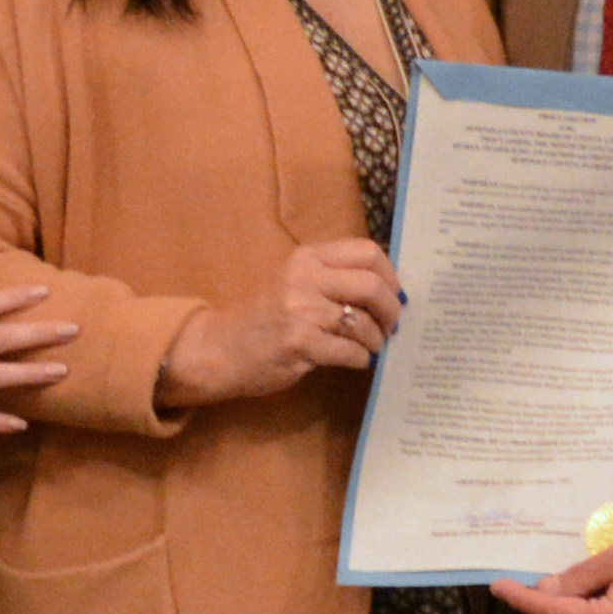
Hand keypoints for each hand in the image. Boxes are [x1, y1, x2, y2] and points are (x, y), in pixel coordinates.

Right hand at [154, 239, 403, 409]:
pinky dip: (361, 359)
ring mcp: (301, 311)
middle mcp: (304, 278)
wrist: (218, 347)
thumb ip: (332, 278)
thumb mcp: (293, 282)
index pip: (367, 252)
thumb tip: (386, 289)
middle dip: (391, 311)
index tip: (394, 295)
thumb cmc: (261, 316)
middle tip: (392, 326)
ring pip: (363, 323)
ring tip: (372, 347)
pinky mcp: (299, 344)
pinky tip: (356, 361)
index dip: (391, 276)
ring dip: (376, 340)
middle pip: (372, 286)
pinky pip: (349, 352)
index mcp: (307, 257)